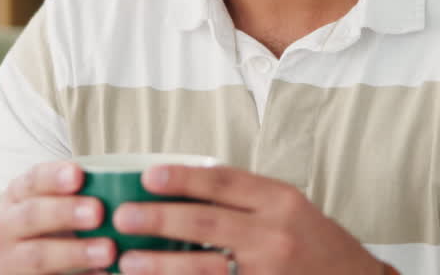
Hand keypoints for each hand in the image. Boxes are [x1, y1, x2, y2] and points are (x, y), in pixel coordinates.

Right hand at [0, 161, 116, 274]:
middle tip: (98, 212)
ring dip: (75, 252)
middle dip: (64, 213)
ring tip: (108, 250)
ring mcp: (12, 259)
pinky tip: (104, 274)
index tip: (78, 175)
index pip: (32, 180)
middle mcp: (8, 225)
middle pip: (32, 216)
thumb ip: (77, 192)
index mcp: (18, 195)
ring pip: (38, 256)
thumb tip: (124, 183)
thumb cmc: (44, 223)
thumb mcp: (47, 200)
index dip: (54, 177)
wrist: (13, 263)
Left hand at [111, 164, 383, 274]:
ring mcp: (268, 271)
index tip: (147, 175)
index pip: (224, 181)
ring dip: (161, 265)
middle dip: (160, 219)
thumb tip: (184, 184)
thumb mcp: (288, 207)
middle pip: (207, 223)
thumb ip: (246, 197)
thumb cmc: (316, 243)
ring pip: (205, 268)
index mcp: (280, 200)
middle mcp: (275, 234)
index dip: (183, 177)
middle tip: (123, 216)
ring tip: (127, 261)